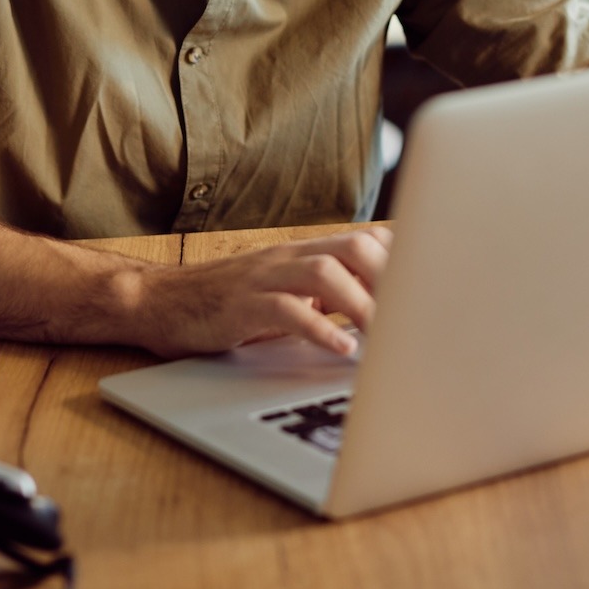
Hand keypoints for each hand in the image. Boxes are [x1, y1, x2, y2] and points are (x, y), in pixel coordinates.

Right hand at [131, 227, 392, 358]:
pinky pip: (285, 309)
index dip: (403, 264)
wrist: (158, 302)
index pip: (368, 240)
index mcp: (304, 253)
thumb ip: (326, 296)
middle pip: (356, 247)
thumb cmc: (225, 304)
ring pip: (326, 272)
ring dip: (362, 304)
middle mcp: (289, 257)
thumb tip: (380, 315)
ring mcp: (264, 277)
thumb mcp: (284, 294)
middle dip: (391, 280)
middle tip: (413, 320)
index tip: (429, 296)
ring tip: (384, 338)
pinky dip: (319, 328)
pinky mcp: (241, 304)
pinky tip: (340, 348)